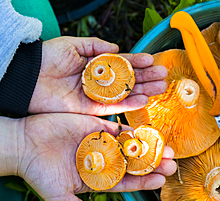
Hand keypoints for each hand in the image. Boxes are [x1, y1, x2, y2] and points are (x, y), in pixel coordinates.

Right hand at [14, 113, 175, 200]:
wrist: (23, 145)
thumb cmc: (39, 172)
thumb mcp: (60, 196)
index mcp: (98, 178)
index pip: (126, 182)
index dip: (143, 182)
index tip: (160, 181)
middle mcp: (104, 161)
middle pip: (134, 164)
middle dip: (153, 164)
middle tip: (172, 163)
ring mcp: (102, 144)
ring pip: (131, 146)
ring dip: (149, 147)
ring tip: (167, 148)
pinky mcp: (97, 127)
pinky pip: (119, 129)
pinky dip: (133, 131)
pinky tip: (148, 132)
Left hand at [28, 36, 167, 114]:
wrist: (28, 79)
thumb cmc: (47, 58)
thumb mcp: (72, 45)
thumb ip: (95, 45)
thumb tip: (117, 48)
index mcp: (96, 64)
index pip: (122, 63)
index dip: (138, 62)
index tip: (152, 60)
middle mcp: (99, 81)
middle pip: (128, 80)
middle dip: (146, 77)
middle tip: (164, 76)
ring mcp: (96, 96)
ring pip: (125, 94)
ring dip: (143, 91)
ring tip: (160, 88)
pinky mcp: (90, 109)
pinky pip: (114, 107)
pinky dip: (129, 104)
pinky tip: (144, 100)